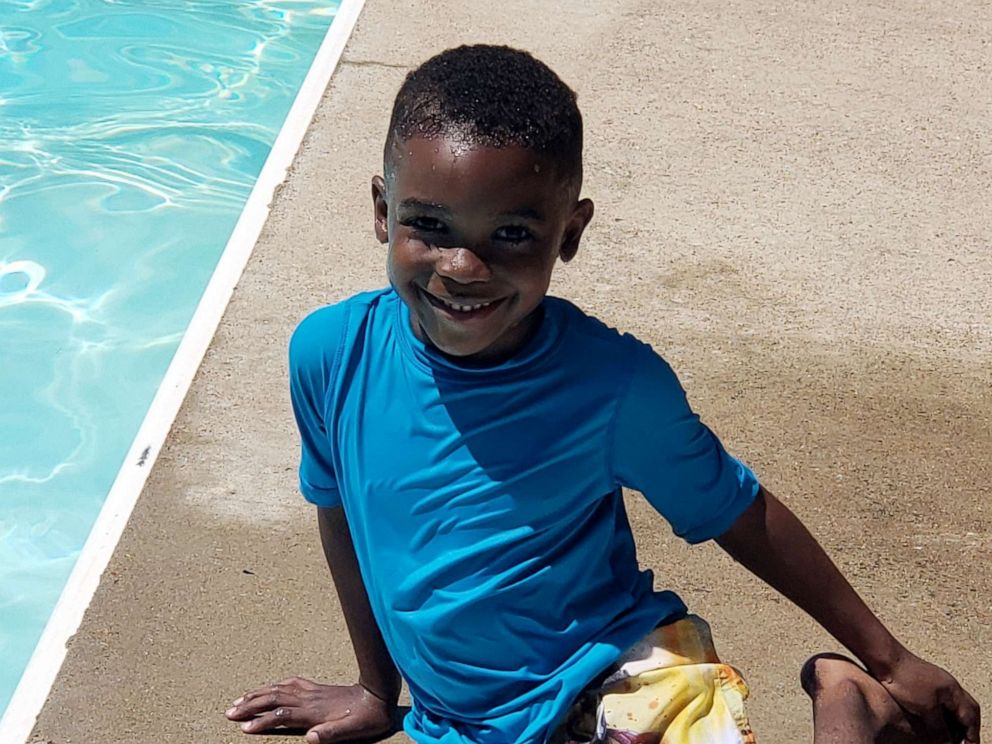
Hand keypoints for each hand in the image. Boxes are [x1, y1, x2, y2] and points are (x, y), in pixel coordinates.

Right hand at [226, 677, 393, 742]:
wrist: (378, 696)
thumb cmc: (365, 718)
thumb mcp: (351, 731)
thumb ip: (331, 733)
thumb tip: (310, 738)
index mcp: (314, 711)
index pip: (281, 715)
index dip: (262, 721)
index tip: (244, 728)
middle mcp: (309, 699)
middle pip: (274, 698)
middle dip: (250, 705)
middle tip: (229, 712)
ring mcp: (313, 691)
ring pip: (279, 688)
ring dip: (258, 693)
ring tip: (239, 700)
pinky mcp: (318, 687)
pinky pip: (292, 682)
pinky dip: (276, 684)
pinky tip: (271, 686)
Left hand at [876, 652, 979, 743]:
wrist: (886, 659)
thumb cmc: (906, 679)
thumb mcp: (926, 708)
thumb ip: (939, 728)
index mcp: (955, 692)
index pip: (971, 718)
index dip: (970, 735)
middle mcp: (949, 687)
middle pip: (966, 712)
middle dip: (965, 728)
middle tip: (959, 742)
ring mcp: (937, 685)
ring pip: (954, 708)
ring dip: (953, 722)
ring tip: (947, 736)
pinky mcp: (924, 685)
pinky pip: (941, 704)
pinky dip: (942, 716)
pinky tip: (933, 723)